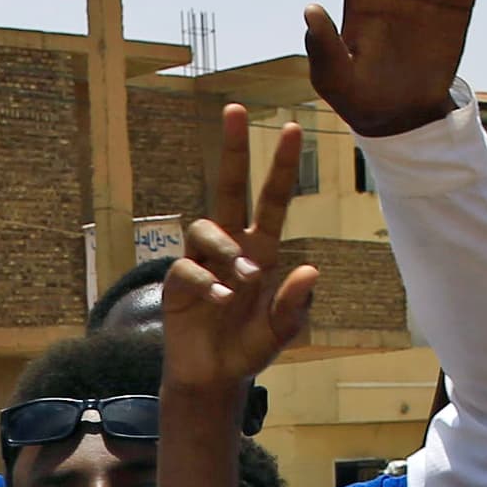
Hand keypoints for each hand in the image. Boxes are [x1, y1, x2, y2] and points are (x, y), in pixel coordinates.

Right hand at [161, 102, 319, 397]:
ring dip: (227, 250)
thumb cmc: (250, 348)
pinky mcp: (177, 283)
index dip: (281, 166)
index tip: (293, 128)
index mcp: (262, 249)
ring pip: (207, 228)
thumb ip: (295, 305)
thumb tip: (308, 270)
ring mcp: (201, 261)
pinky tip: (219, 300)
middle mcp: (231, 246)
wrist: (214, 377)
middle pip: (229, 187)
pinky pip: (188, 268)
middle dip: (233, 149)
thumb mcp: (282, 332)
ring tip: (242, 281)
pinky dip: (206, 281)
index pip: (272, 199)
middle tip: (235, 109)